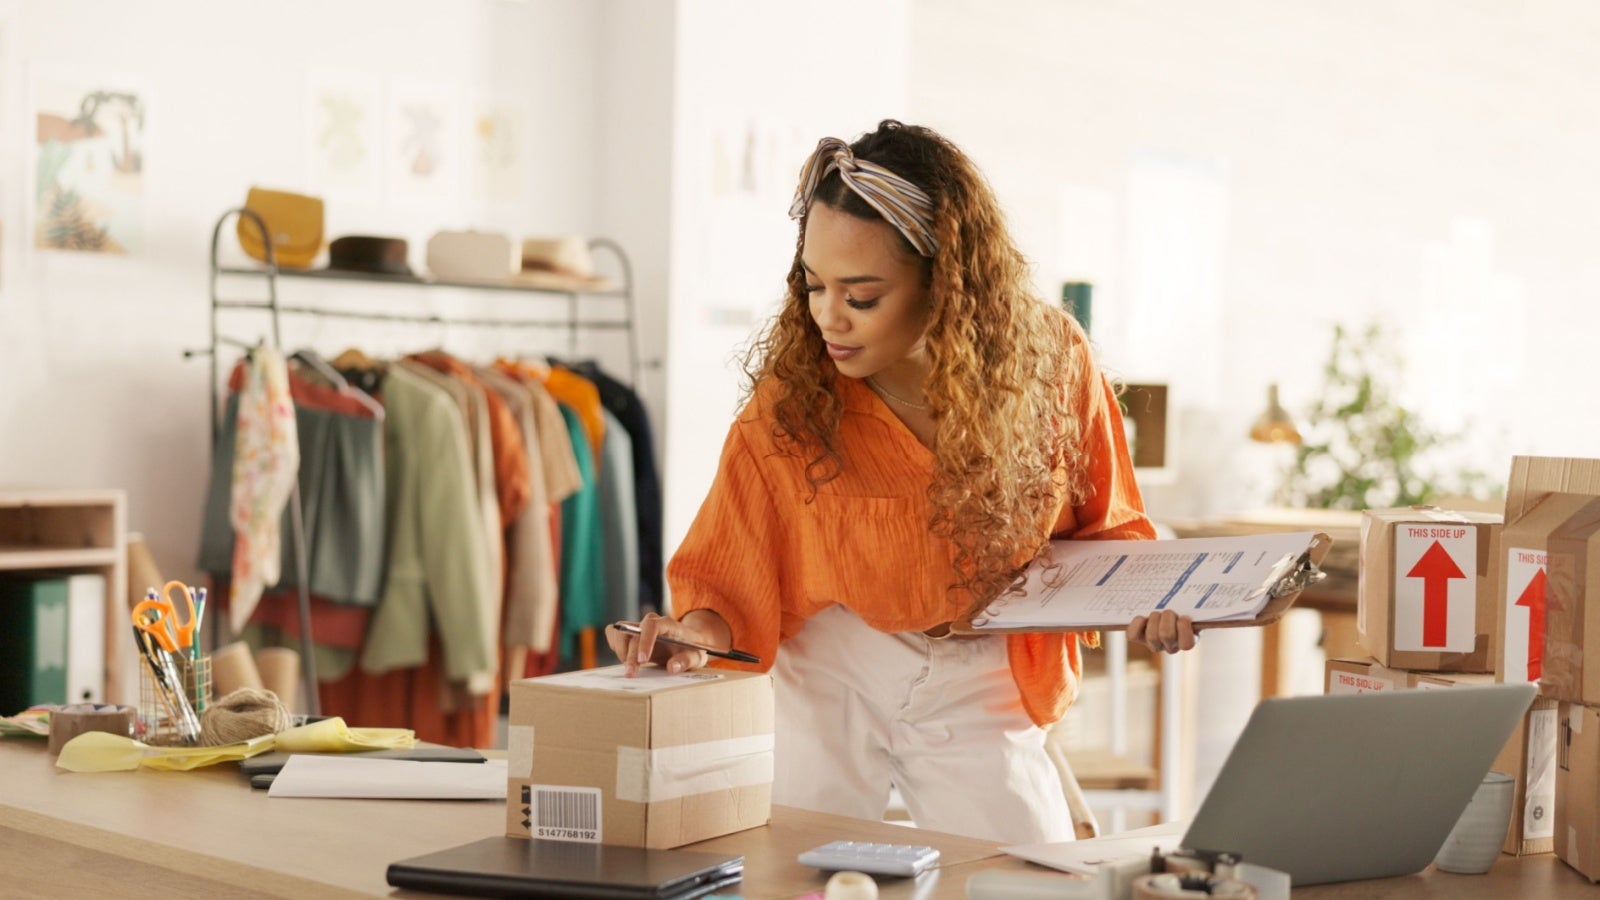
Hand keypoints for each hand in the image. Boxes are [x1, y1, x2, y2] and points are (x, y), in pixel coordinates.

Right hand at [604, 611, 728, 676]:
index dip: (644, 641)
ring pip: (619, 631)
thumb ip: (687, 661)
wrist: (688, 643)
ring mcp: (639, 627)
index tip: (642, 660)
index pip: (651, 625)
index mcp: (668, 624)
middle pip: (632, 632)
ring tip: (630, 667)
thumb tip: (672, 667)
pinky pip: (614, 633)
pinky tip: (625, 660)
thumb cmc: (693, 649)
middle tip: (631, 674)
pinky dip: (615, 646)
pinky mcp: (631, 634)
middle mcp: (651, 622)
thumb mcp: (697, 657)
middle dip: (629, 654)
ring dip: (620, 650)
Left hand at [1127, 610, 1195, 653]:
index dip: (1184, 629)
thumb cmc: (1184, 606)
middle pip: (1167, 636)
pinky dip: (1137, 623)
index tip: (1185, 616)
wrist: (1168, 607)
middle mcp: (1171, 646)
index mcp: (1188, 640)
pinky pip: (1133, 635)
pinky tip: (1143, 616)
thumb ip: (1197, 604)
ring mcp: (1154, 644)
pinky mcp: (1139, 638)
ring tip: (1157, 612)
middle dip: (1167, 618)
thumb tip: (1212, 588)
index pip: (1187, 644)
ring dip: (1154, 619)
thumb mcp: (1194, 606)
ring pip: (1152, 637)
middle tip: (1168, 610)